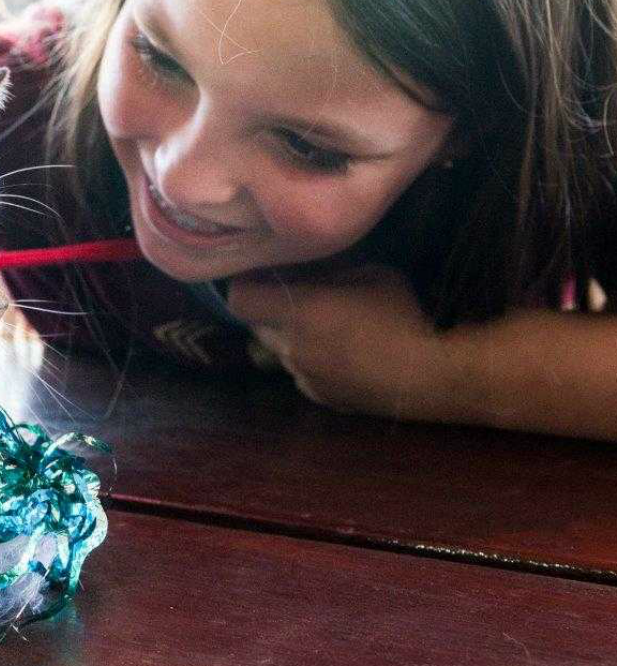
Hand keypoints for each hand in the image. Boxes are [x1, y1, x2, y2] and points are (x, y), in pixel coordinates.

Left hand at [227, 265, 466, 421]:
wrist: (427, 375)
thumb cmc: (400, 316)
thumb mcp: (369, 275)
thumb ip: (330, 271)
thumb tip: (306, 268)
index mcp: (298, 313)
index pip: (239, 300)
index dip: (244, 286)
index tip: (262, 277)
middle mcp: (290, 348)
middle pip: (256, 326)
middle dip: (268, 311)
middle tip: (295, 298)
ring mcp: (302, 377)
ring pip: (279, 351)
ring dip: (290, 338)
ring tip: (325, 329)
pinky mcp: (318, 397)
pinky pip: (300, 373)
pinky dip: (310, 362)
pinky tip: (342, 356)